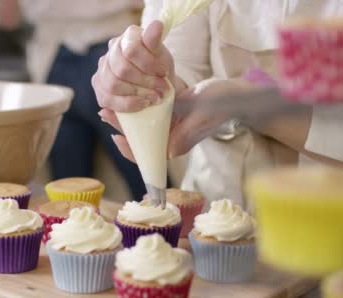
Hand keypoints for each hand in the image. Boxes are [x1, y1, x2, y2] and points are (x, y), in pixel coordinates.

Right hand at [91, 21, 175, 112]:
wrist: (157, 85)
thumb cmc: (159, 68)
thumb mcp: (162, 54)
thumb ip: (156, 41)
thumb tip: (157, 25)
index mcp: (128, 36)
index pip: (132, 50)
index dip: (149, 64)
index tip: (164, 72)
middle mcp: (111, 50)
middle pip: (122, 70)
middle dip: (145, 83)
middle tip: (162, 90)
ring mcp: (102, 68)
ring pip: (113, 85)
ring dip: (137, 95)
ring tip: (154, 98)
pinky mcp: (99, 87)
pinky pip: (107, 99)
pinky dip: (128, 105)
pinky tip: (142, 104)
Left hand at [99, 78, 255, 160]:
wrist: (237, 96)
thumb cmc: (221, 103)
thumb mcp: (199, 112)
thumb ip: (182, 129)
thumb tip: (165, 147)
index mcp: (177, 145)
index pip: (148, 156)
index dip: (129, 149)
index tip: (116, 136)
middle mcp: (172, 141)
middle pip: (141, 142)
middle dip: (122, 129)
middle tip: (105, 113)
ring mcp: (172, 130)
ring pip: (143, 130)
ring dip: (127, 119)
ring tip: (111, 107)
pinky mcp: (173, 119)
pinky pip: (151, 119)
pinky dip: (138, 111)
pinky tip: (128, 99)